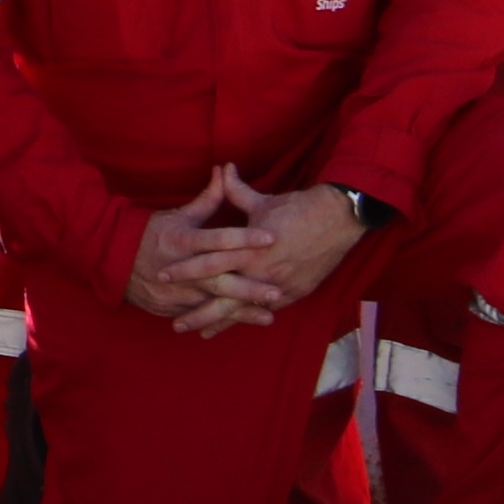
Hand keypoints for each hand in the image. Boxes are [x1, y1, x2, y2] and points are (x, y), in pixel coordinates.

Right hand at [122, 162, 271, 332]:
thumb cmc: (152, 233)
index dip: (245, 238)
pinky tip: (245, 323)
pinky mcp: (172, 308)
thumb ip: (208, 199)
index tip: (271, 238)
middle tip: (277, 291)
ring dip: (241, 311)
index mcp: (182, 241)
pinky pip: (200, 316)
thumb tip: (226, 171)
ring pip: (213, 304)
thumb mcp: (179, 215)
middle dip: (249, 288)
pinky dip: (222, 321)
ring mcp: (175, 292)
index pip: (218, 239)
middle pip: (220, 279)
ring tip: (269, 315)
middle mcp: (180, 268)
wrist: (114, 259)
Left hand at [193, 180, 373, 326]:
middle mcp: (262, 272)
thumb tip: (221, 169)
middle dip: (198, 312)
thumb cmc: (298, 208)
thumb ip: (235, 190)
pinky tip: (235, 326)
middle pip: (223, 297)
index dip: (186, 270)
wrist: (337, 220)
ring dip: (221, 323)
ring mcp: (279, 286)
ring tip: (201, 334)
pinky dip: (248, 318)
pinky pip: (266, 310)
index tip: (165, 275)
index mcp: (249, 249)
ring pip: (244, 310)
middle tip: (176, 325)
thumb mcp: (262, 201)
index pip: (210, 262)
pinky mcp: (295, 293)